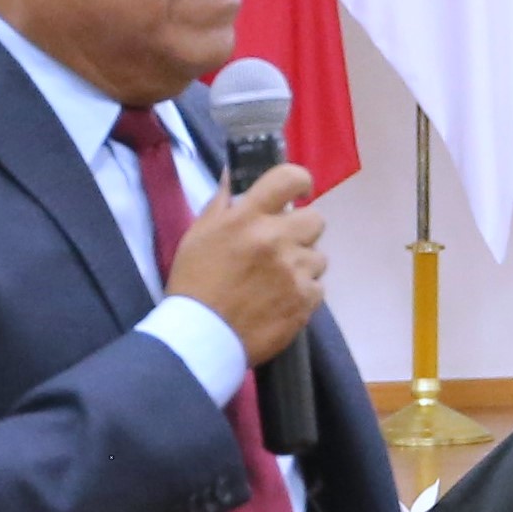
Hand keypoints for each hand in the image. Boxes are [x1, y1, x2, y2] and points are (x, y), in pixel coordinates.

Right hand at [168, 161, 326, 363]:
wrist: (201, 338)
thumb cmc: (194, 283)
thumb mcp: (198, 235)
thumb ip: (221, 203)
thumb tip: (233, 173)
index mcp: (247, 217)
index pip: (289, 178)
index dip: (299, 181)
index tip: (299, 192)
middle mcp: (276, 238)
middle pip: (315, 219)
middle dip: (301, 230)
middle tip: (282, 246)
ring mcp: (294, 271)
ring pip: (318, 257)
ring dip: (302, 265)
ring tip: (278, 281)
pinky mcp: (304, 301)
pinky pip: (318, 288)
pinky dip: (302, 294)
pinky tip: (280, 302)